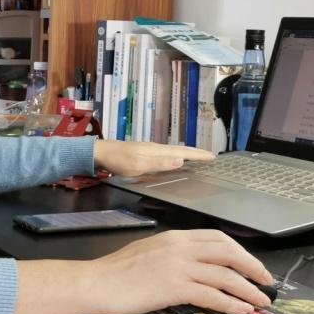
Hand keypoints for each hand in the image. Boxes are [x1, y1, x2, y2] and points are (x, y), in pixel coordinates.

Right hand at [82, 229, 274, 313]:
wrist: (97, 282)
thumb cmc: (117, 272)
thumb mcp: (149, 250)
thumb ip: (173, 253)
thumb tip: (193, 263)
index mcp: (175, 237)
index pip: (217, 238)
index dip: (239, 251)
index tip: (251, 264)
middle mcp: (180, 247)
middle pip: (228, 252)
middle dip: (252, 266)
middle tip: (266, 280)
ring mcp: (178, 266)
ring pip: (225, 274)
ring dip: (248, 289)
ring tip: (260, 300)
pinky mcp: (174, 286)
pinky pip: (211, 294)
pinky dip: (230, 303)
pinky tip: (240, 309)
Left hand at [94, 139, 214, 177]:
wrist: (101, 153)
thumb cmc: (119, 160)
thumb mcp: (140, 165)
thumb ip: (160, 163)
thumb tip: (181, 161)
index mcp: (158, 151)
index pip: (183, 152)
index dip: (198, 155)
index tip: (212, 156)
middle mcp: (156, 148)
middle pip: (181, 150)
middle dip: (196, 153)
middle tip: (209, 156)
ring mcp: (150, 149)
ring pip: (174, 152)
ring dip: (187, 155)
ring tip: (197, 158)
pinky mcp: (145, 153)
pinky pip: (166, 154)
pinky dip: (176, 156)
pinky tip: (174, 160)